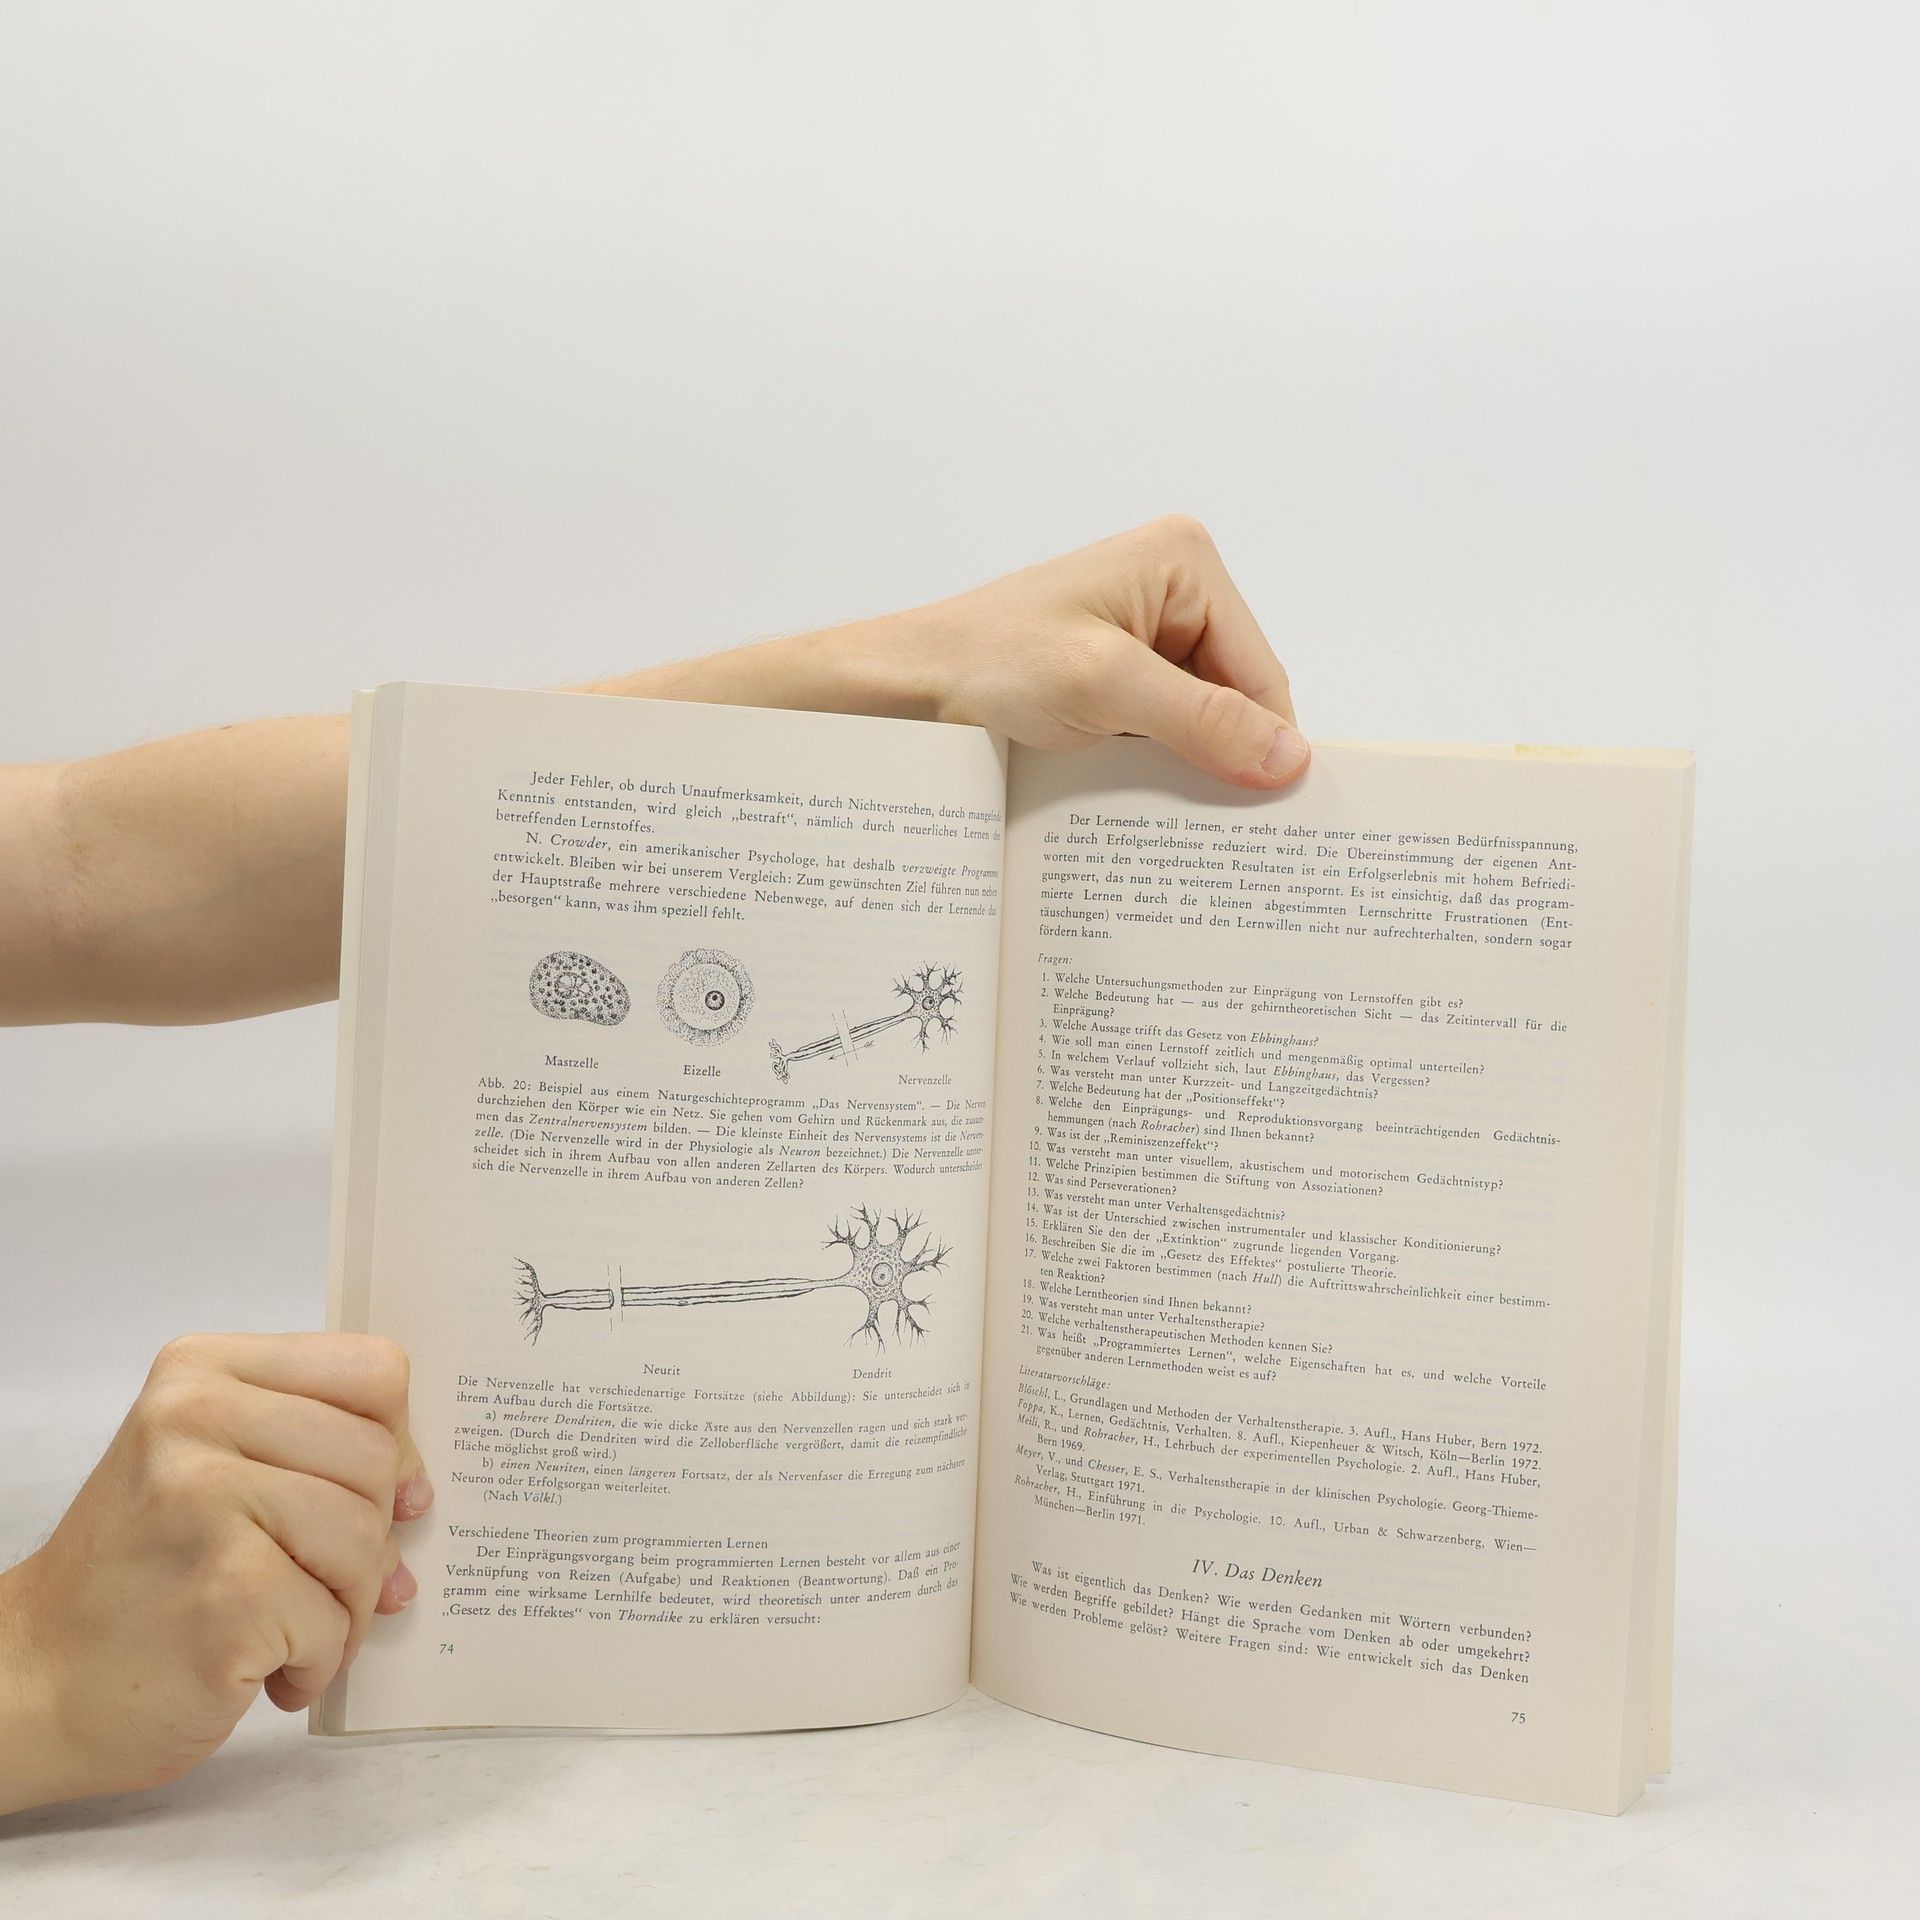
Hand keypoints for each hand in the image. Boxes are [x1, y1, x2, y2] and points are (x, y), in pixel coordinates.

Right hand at [0, 1333, 429, 1812]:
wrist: (31, 1682)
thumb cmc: (143, 1573)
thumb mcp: (208, 1464)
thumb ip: (310, 1447)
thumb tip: (421, 1489)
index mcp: (203, 1371)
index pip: (372, 1371)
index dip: (397, 1439)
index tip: (385, 1492)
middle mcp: (196, 1419)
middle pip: (377, 1459)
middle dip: (372, 1538)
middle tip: (321, 1582)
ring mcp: (207, 1503)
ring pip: (366, 1538)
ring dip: (349, 1606)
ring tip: (292, 1630)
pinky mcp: (227, 1593)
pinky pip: (337, 1620)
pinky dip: (318, 1661)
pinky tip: (265, 1669)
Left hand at [590, 515, 1308, 791]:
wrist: (895, 689)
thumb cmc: (982, 663)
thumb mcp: (1103, 688)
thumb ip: (1202, 721)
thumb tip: (1290, 760)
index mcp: (1183, 562)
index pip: (1261, 672)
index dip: (1266, 746)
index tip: (1269, 818)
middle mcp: (1169, 590)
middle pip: (1235, 699)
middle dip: (1223, 758)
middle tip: (1219, 832)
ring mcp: (1138, 637)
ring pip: (1197, 724)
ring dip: (1183, 770)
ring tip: (1168, 820)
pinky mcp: (1108, 679)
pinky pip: (1157, 734)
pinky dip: (1150, 771)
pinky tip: (1133, 803)